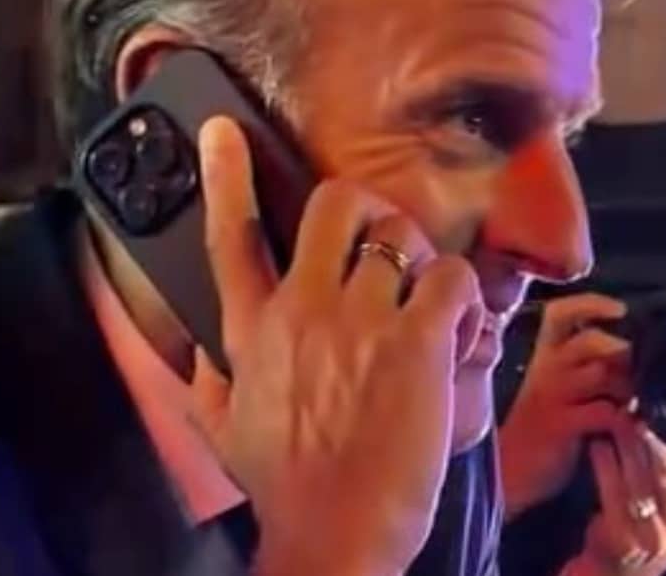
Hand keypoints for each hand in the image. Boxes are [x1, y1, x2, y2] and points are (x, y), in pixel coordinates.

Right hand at [190, 117, 487, 575]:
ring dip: (425, 262)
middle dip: (368, 210)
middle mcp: (300, 312)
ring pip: (401, 236)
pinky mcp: (416, 345)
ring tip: (436, 304)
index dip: (225, 174)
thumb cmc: (284, 487)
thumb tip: (200, 342)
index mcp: (252, 330)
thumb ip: (207, 375)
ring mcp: (358, 324)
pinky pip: (451, 279)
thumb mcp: (223, 428)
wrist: (332, 537)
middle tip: (388, 245)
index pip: (231, 234)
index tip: (223, 130)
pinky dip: (465, 298)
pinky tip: (461, 332)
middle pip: (334, 206)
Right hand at [499, 294, 633, 518]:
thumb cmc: (540, 427)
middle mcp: (546, 369)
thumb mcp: (555, 388)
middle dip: (623, 352)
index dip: (590, 304)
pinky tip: (632, 425)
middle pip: (589, 341)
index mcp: (544, 355)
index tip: (620, 309)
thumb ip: (584, 367)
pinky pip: (603, 412)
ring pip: (599, 372)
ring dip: (629, 385)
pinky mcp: (559, 425)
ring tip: (638, 400)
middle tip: (639, 372)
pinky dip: (626, 417)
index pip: (560, 314)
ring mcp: (551, 396)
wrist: (509, 471)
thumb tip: (630, 354)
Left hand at [561, 425, 665, 575]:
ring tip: (620, 417)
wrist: (623, 569)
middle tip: (644, 410)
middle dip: (658, 442)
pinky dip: (605, 464)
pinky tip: (600, 443)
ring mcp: (654, 533)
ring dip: (628, 446)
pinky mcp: (622, 536)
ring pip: (640, 481)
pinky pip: (612, 492)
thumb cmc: (664, 522)